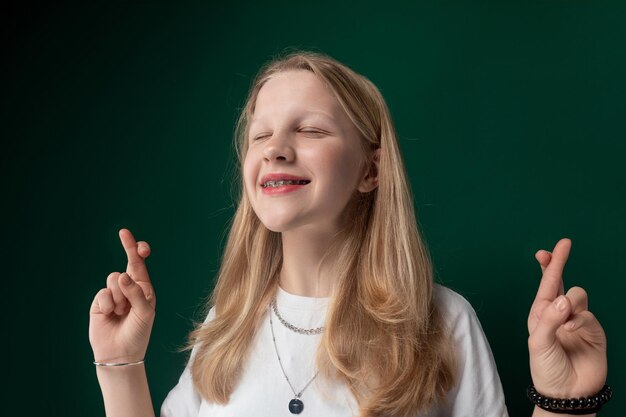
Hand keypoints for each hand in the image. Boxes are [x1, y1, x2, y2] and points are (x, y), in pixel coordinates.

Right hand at [89, 228, 155, 362]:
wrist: (120, 354)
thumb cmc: (138, 333)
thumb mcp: (145, 313)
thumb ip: (136, 293)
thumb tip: (123, 275)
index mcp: (144, 288)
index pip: (139, 264)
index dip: (135, 248)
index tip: (125, 234)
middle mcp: (129, 288)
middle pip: (126, 265)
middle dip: (128, 250)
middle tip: (125, 235)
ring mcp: (114, 294)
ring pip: (114, 278)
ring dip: (120, 296)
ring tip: (121, 312)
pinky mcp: (99, 302)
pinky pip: (103, 293)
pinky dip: (108, 304)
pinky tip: (110, 315)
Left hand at [527, 238, 606, 398]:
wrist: (567, 393)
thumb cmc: (546, 369)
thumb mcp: (538, 343)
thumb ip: (549, 319)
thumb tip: (563, 298)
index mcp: (540, 313)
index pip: (545, 285)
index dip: (548, 265)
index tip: (546, 249)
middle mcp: (558, 313)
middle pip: (561, 281)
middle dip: (560, 262)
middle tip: (563, 245)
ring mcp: (577, 320)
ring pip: (577, 295)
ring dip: (569, 302)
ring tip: (562, 320)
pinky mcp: (593, 330)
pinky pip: (588, 314)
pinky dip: (579, 319)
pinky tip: (571, 330)